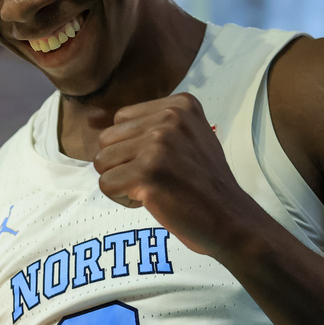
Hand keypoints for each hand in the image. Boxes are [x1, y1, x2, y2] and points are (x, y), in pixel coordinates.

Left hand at [93, 92, 251, 255]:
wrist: (231, 220)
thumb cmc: (203, 184)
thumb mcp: (185, 137)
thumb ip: (150, 124)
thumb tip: (92, 118)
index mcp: (180, 104)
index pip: (121, 119)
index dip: (133, 147)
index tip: (164, 163)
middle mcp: (170, 118)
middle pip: (107, 139)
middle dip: (123, 164)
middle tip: (157, 180)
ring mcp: (159, 144)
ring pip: (102, 161)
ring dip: (121, 182)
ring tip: (154, 189)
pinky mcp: (148, 173)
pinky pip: (106, 184)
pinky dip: (122, 199)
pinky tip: (152, 200)